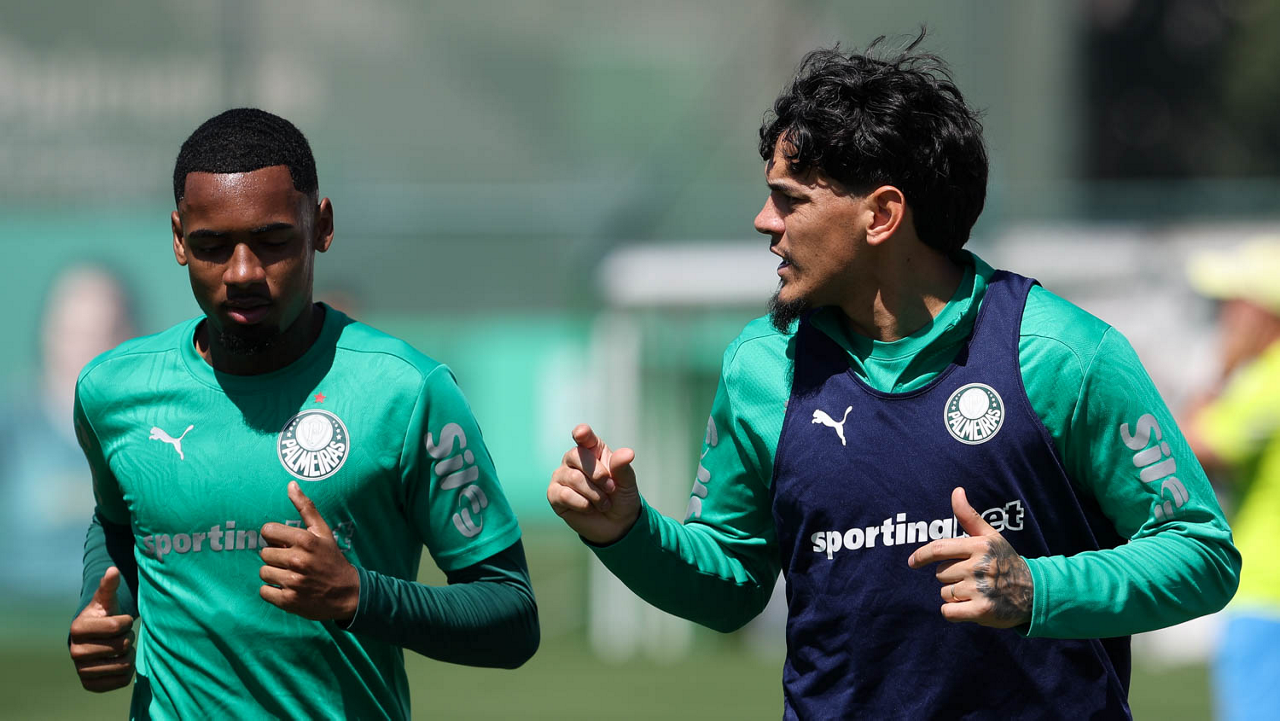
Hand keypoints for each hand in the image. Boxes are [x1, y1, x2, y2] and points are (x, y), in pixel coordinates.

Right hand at [69, 567, 135, 691]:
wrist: (94, 640)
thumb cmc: (103, 616)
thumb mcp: (106, 600)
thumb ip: (109, 586)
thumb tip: (113, 570)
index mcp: (77, 628)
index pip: (117, 626)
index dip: (126, 621)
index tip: (121, 620)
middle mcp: (75, 651)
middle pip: (122, 645)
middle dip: (128, 638)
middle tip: (121, 635)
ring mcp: (81, 670)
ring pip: (123, 664)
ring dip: (129, 655)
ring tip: (121, 648)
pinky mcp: (90, 685)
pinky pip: (121, 681)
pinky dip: (127, 671)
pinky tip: (119, 661)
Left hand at [258, 482, 359, 621]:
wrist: (348, 593)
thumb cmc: (331, 559)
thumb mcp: (322, 531)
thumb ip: (306, 507)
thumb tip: (291, 484)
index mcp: (305, 541)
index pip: (267, 531)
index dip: (274, 537)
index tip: (285, 543)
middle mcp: (297, 561)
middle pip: (264, 553)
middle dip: (276, 557)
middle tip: (291, 561)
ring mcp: (293, 582)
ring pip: (263, 572)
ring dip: (274, 574)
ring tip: (290, 575)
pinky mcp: (289, 601)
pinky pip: (264, 592)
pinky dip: (272, 592)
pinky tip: (287, 588)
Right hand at [547, 424, 640, 544]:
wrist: (616, 524)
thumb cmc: (621, 496)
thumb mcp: (626, 482)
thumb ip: (623, 467)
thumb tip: (627, 453)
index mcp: (592, 449)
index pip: (584, 436)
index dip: (582, 433)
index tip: (581, 433)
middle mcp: (573, 459)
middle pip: (577, 456)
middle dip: (598, 475)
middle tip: (611, 488)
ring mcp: (561, 476)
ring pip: (573, 478)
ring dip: (594, 494)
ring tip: (604, 503)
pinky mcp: (554, 494)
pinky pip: (564, 495)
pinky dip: (582, 504)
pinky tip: (589, 508)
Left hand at [907, 487, 1032, 627]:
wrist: (1033, 593)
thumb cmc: (1005, 561)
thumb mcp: (990, 536)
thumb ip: (969, 516)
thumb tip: (956, 491)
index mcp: (980, 546)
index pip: (939, 549)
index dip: (921, 556)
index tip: (912, 562)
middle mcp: (980, 566)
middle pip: (941, 574)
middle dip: (951, 578)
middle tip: (972, 578)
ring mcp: (981, 589)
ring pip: (945, 593)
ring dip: (955, 596)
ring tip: (976, 592)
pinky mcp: (982, 611)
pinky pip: (948, 612)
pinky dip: (954, 612)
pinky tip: (970, 607)